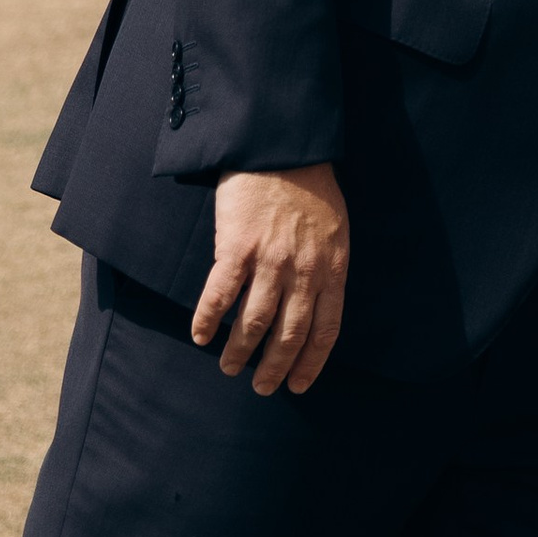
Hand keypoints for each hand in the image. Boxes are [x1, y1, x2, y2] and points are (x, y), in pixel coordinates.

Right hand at [193, 164, 349, 396]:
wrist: (281, 147)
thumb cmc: (311, 185)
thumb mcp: (336, 228)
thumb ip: (327, 264)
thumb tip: (316, 301)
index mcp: (332, 267)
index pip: (325, 330)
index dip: (310, 363)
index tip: (298, 384)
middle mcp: (303, 271)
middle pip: (289, 335)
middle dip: (274, 368)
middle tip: (262, 388)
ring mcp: (269, 261)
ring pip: (253, 323)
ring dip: (240, 352)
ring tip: (230, 367)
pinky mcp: (237, 248)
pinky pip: (220, 296)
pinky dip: (209, 320)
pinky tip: (201, 336)